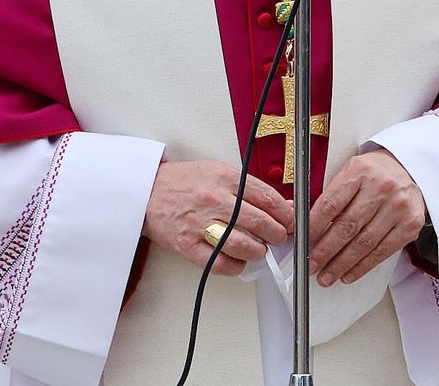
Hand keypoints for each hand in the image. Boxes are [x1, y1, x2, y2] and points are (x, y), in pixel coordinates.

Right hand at [143, 160, 292, 276]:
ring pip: (242, 244)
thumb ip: (249, 188)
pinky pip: (219, 263)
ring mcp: (200, 223)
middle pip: (259, 222)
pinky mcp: (188, 245)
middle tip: (279, 238)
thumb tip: (282, 205)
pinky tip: (238, 262)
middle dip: (277, 234)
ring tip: (259, 250)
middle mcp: (214, 200)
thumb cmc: (184, 182)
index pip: (267, 198)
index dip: (285, 213)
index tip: (291, 221)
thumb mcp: (218, 172)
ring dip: (258, 251)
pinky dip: (235, 266)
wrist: (147, 191)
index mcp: (224, 178)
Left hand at [308, 149, 424, 286]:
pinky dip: (363, 266)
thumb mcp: (350, 172)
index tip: (303, 242)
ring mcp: (398, 207)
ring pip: (364, 243)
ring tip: (327, 275)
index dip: (314, 226)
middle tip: (312, 265)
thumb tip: (307, 225)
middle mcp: (381, 188)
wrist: (409, 170)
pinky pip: (382, 251)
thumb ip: (332, 195)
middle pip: (347, 226)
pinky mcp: (410, 224)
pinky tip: (349, 273)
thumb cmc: (374, 173)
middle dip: (326, 250)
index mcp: (360, 171)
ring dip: (342, 263)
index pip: (331, 204)